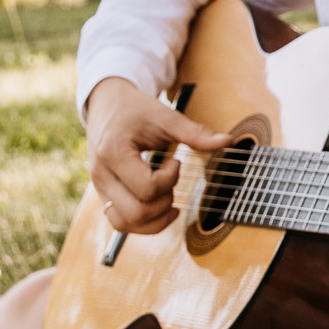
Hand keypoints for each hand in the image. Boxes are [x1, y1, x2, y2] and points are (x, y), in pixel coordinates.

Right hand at [84, 76, 233, 235]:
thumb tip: (228, 142)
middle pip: (136, 212)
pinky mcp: (104, 194)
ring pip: (124, 224)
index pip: (147, 188)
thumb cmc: (136, 109)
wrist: (107, 104)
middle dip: (164, 202)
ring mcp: (100, 187)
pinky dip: (143, 223)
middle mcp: (101, 174)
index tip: (176, 162)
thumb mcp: (165, 116)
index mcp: (113, 153)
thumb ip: (195, 133)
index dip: (171, 179)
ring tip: (167, 198)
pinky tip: (160, 208)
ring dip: (154, 219)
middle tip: (171, 181)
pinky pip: (120, 223)